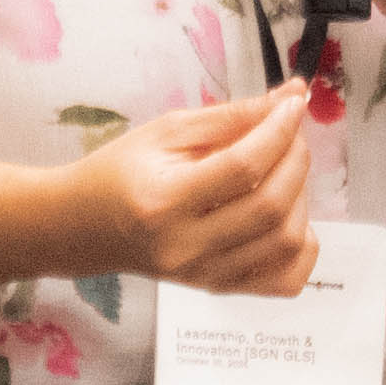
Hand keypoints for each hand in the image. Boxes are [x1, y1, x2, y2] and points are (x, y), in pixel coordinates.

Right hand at [78, 86, 316, 295]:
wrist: (84, 228)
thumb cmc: (119, 173)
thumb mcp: (166, 131)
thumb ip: (231, 115)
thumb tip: (291, 96)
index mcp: (164, 201)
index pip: (243, 167)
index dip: (279, 131)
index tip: (292, 105)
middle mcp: (186, 246)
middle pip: (270, 206)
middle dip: (295, 159)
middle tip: (287, 133)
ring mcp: (205, 275)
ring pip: (286, 242)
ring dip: (301, 198)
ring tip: (281, 172)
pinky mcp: (219, 288)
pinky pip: (285, 280)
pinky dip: (301, 246)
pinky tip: (286, 216)